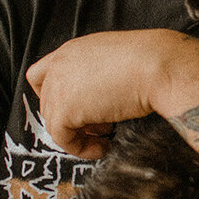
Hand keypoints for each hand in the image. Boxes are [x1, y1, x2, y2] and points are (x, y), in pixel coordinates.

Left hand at [26, 29, 185, 157]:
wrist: (158, 65)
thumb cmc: (150, 61)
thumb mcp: (116, 60)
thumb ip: (98, 75)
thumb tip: (99, 98)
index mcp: (71, 50)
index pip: (40, 75)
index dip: (53, 95)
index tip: (75, 109)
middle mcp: (59, 65)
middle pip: (47, 102)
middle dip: (71, 117)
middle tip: (100, 126)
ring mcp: (58, 86)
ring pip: (53, 122)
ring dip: (78, 134)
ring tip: (105, 137)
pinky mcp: (64, 110)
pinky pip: (62, 138)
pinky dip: (81, 148)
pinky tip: (103, 146)